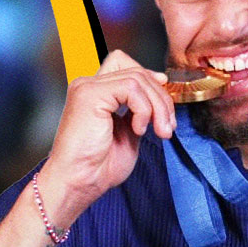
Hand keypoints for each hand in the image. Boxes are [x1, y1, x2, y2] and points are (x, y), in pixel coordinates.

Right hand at [40, 49, 175, 212]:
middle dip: (161, 98)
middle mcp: (88, 85)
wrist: (79, 182)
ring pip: (138, 78)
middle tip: (168, 126)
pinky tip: (138, 129)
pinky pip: (131, 88)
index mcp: (95, 93)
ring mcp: (87, 87)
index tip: (164, 97)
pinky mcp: (90, 94)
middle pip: (137, 71)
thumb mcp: (129, 133)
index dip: (149, 75)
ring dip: (157, 106)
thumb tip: (159, 92)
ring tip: (159, 131)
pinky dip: (143, 110)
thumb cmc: (98, 167)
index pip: (124, 64)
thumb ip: (140, 111)